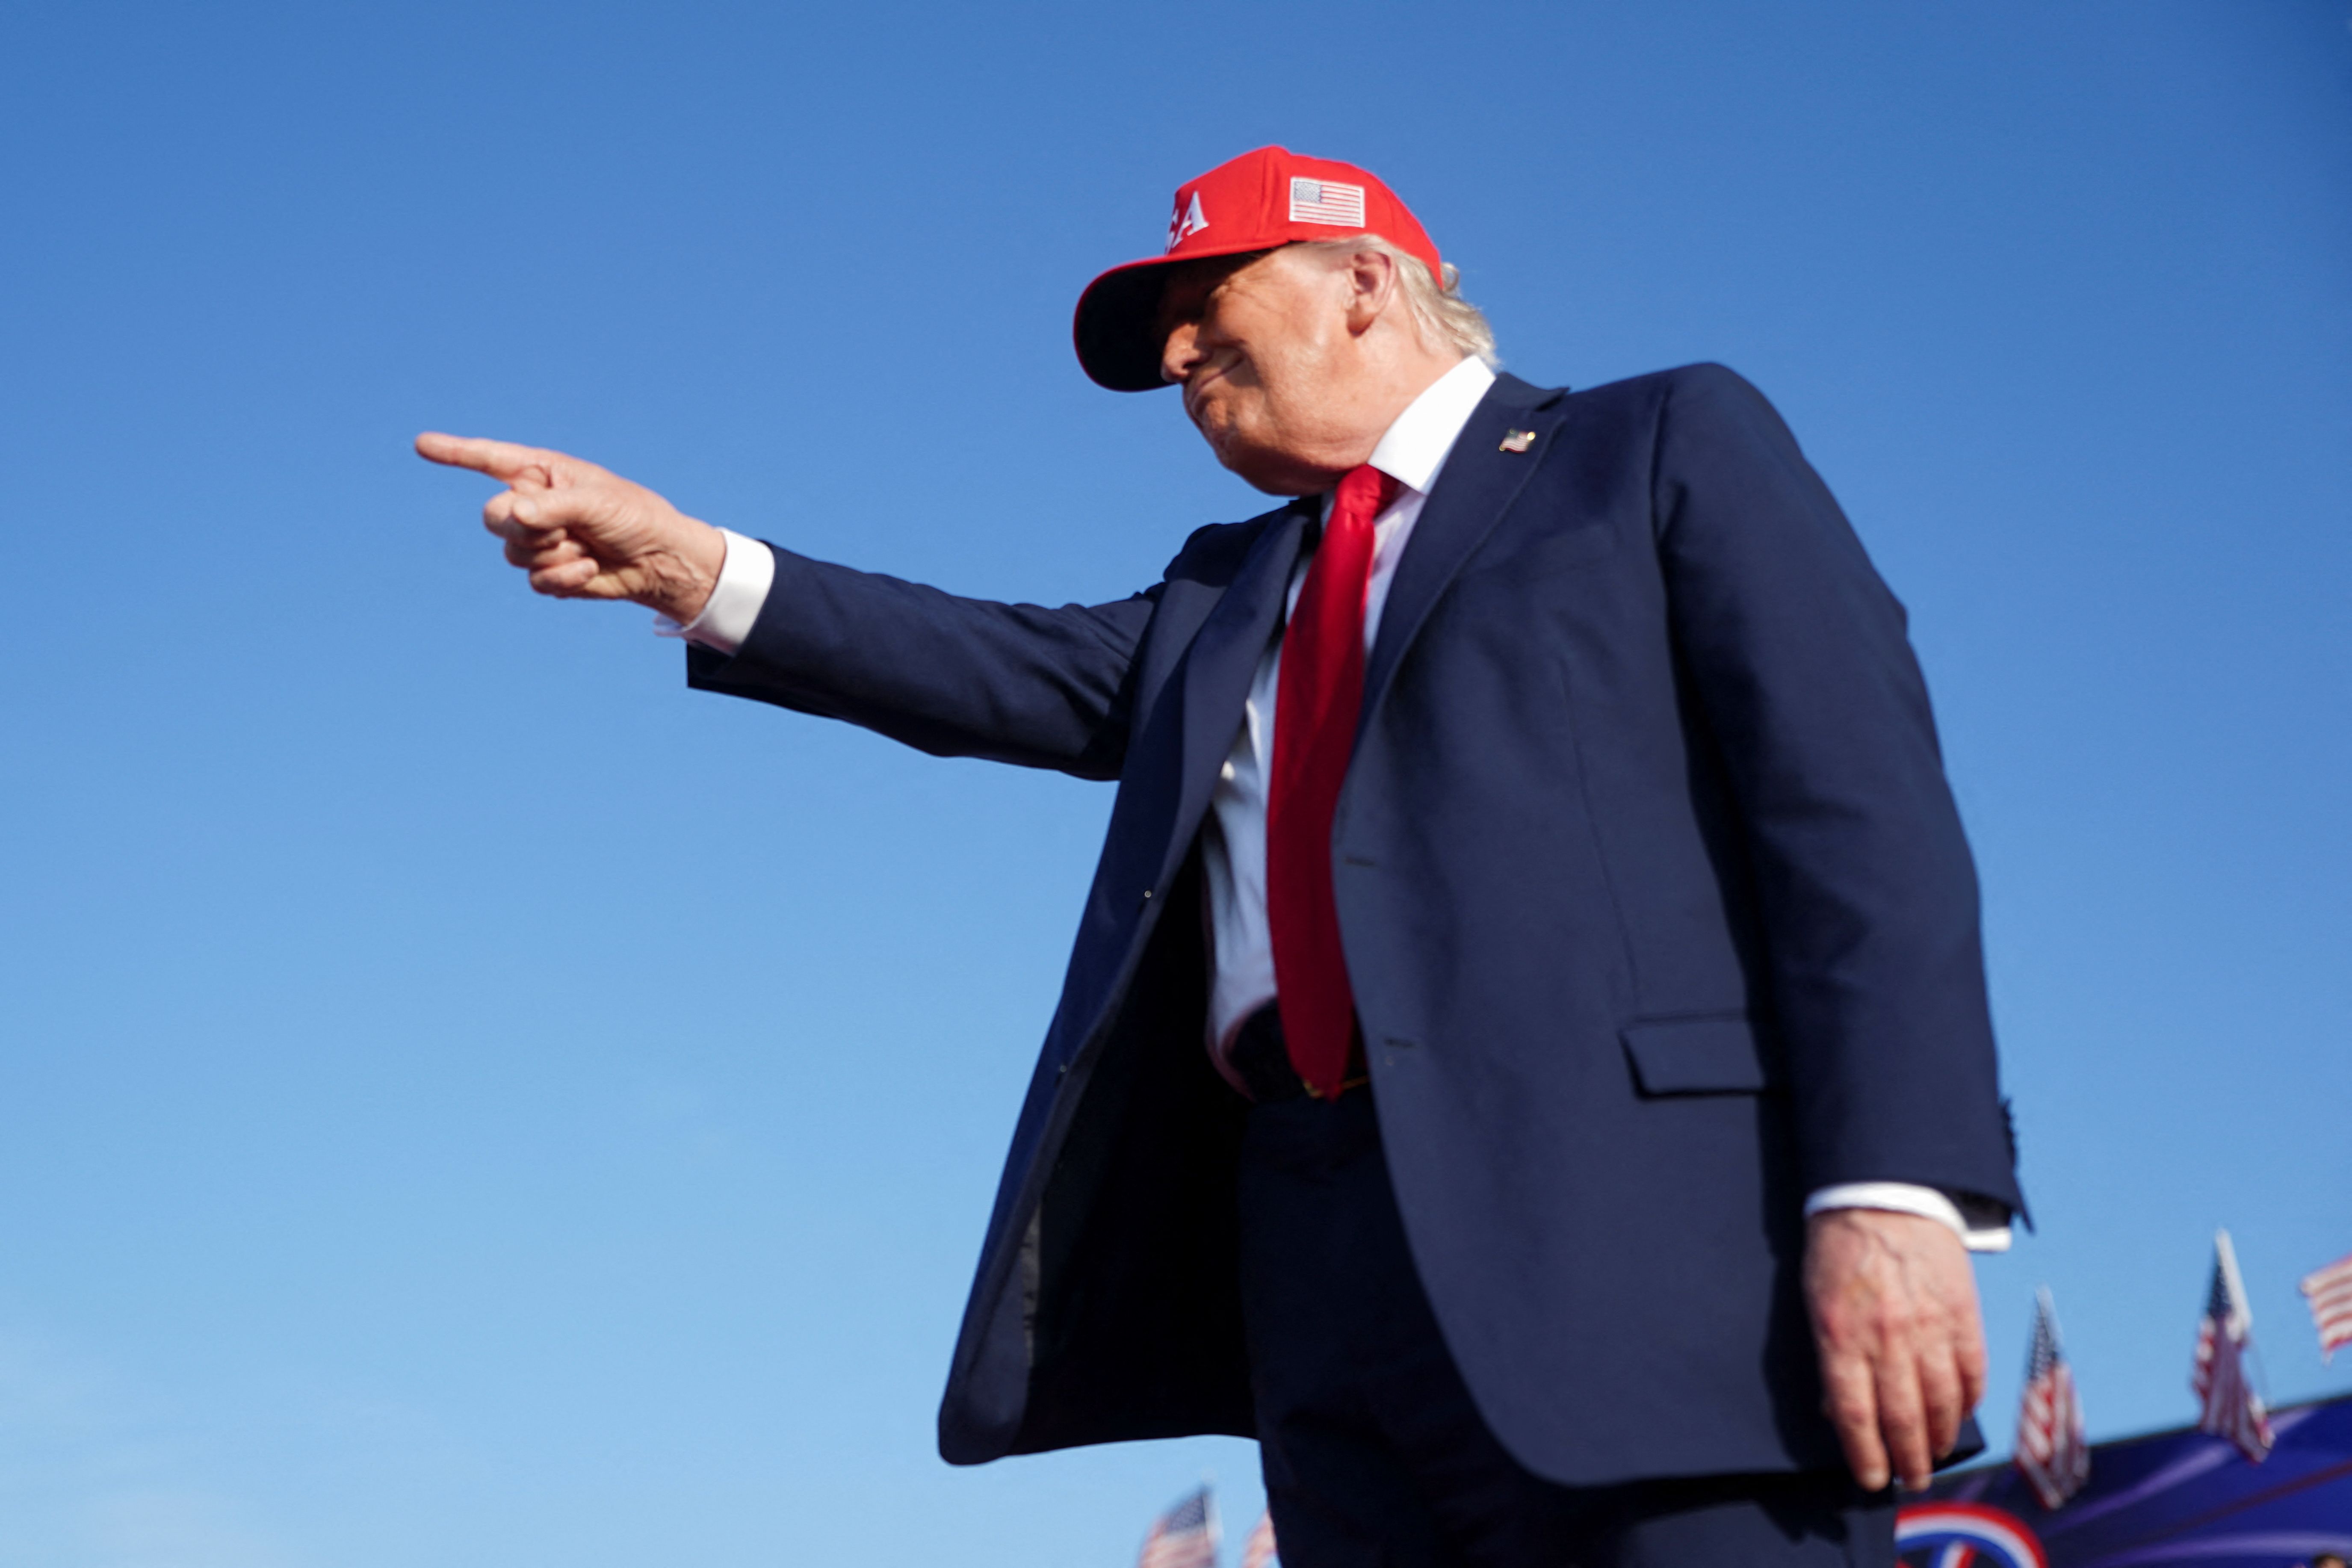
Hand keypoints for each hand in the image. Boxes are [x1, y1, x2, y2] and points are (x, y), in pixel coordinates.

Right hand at [415, 433, 727, 622]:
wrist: (657, 559)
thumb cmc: (633, 517)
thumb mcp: (597, 502)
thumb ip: (553, 506)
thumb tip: (514, 514)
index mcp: (542, 473)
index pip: (491, 459)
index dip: (455, 453)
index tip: (421, 444)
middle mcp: (532, 503)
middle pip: (494, 516)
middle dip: (527, 527)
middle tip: (565, 528)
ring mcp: (537, 539)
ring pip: (512, 552)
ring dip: (552, 553)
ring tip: (586, 547)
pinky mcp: (546, 571)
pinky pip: (534, 579)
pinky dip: (563, 576)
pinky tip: (589, 569)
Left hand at [1804, 1208, 1985, 1492]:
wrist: (1883, 1195)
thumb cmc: (1840, 1251)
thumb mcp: (1816, 1302)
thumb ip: (1828, 1357)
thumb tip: (1837, 1410)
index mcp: (1842, 1335)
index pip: (1854, 1414)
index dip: (1865, 1455)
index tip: (1872, 1480)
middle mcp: (1887, 1337)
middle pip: (1901, 1417)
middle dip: (1907, 1459)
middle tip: (1910, 1482)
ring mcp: (1929, 1327)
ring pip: (1940, 1402)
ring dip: (1939, 1438)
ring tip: (1934, 1457)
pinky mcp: (1962, 1314)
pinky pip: (1971, 1372)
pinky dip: (1967, 1401)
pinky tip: (1960, 1415)